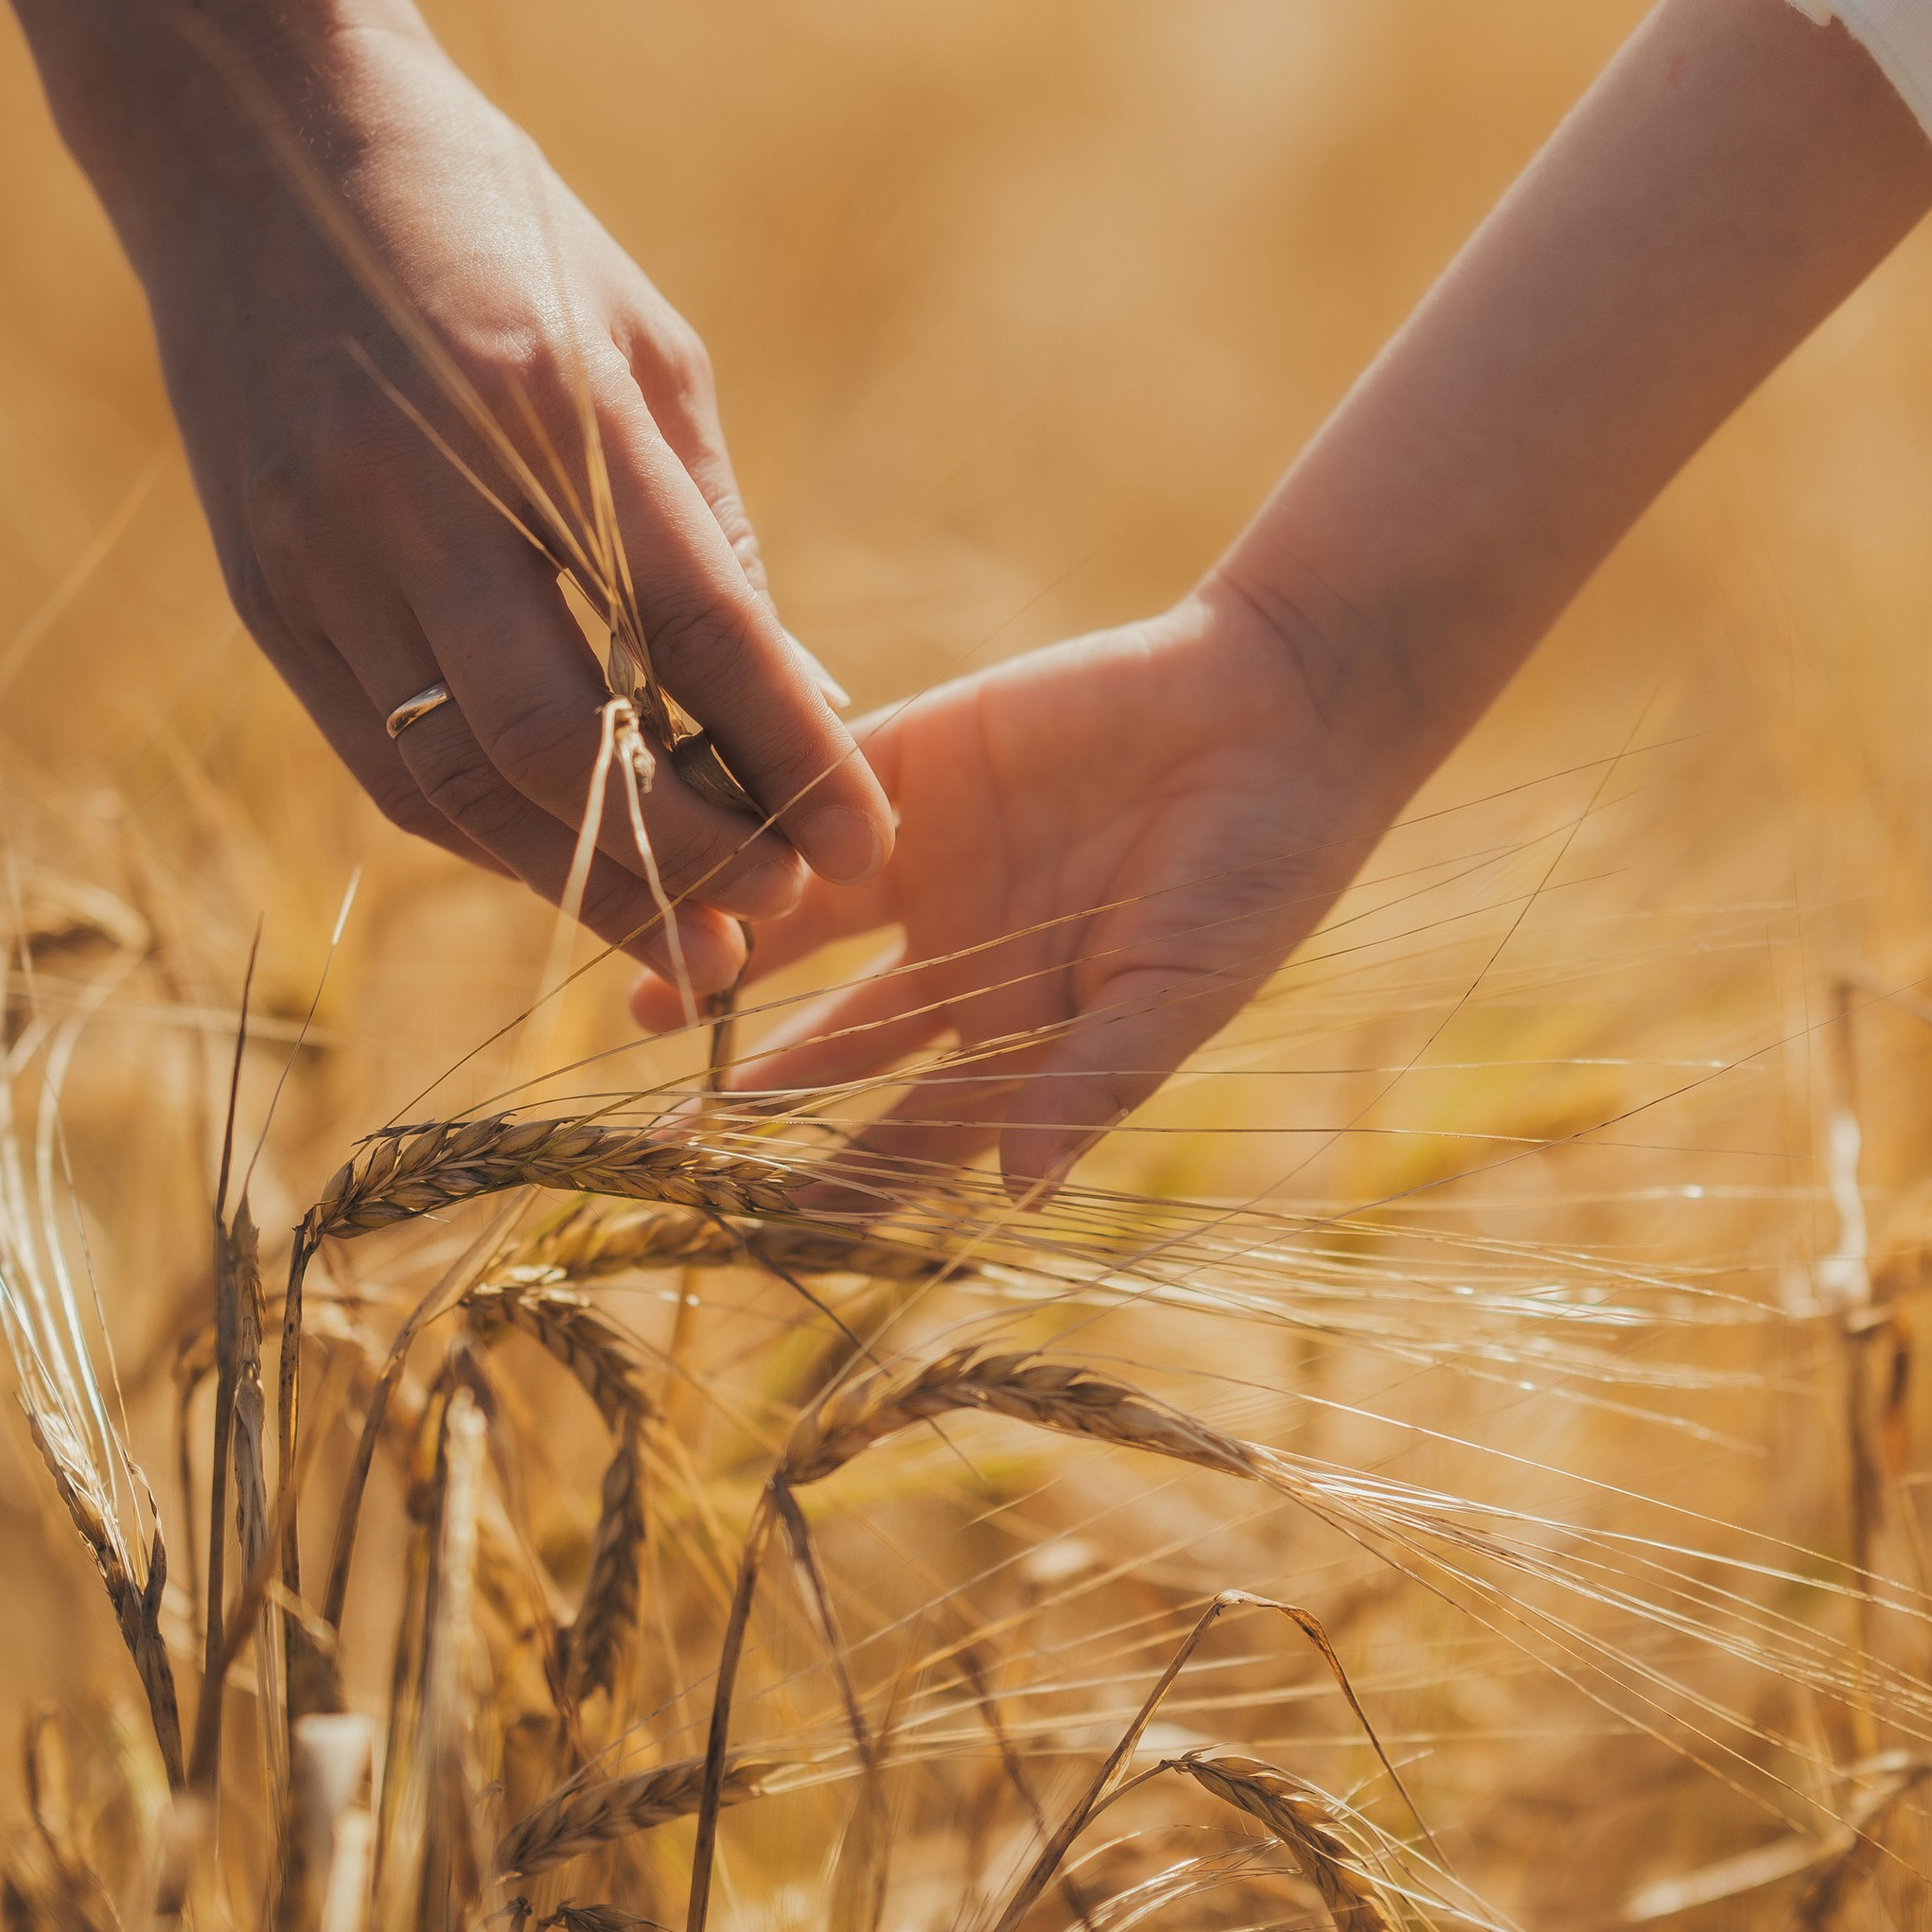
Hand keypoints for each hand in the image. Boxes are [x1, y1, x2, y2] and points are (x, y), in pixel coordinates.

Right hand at [128, 15, 884, 983]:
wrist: (247, 133)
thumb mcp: (639, 334)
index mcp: (550, 404)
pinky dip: (480, 829)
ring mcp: (320, 549)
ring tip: (681, 921)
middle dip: (686, 848)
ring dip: (578, 875)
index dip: (789, 756)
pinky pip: (379, 758)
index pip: (696, 630)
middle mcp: (421, 489)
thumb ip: (710, 525)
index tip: (863, 839)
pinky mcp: (261, 591)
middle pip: (569, 740)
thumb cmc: (488, 223)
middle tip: (773, 910)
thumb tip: (792, 696)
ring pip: (460, 777)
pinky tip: (558, 858)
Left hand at [634, 582, 1393, 1194]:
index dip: (836, 1182)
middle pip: (833, 1044)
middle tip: (657, 1143)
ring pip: (800, 928)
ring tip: (647, 1002)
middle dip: (749, 1093)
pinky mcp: (912, 759)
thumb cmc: (1261, 867)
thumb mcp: (1183, 987)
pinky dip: (753, 830)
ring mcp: (930, 859)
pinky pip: (810, 800)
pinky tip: (693, 862)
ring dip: (728, 963)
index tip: (753, 1231)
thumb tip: (1020, 1194)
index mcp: (1027, 1036)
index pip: (910, 1131)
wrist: (1284, 700)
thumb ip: (1092, 1083)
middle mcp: (961, 959)